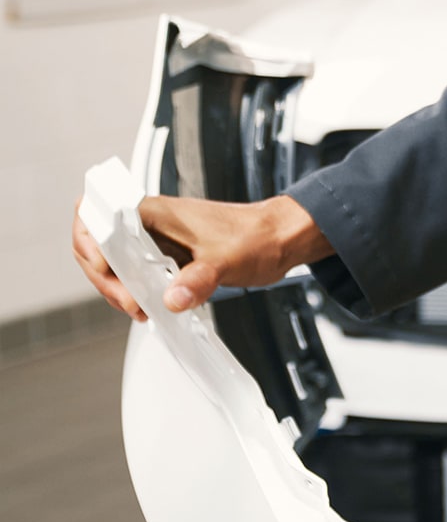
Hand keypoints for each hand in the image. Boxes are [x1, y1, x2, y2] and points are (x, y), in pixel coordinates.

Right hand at [73, 194, 333, 319]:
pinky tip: (148, 306)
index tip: (105, 269)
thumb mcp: (226, 260)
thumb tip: (173, 299)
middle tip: (130, 302)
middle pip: (98, 246)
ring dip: (118, 288)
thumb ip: (198, 280)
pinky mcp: (166, 256)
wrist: (281, 237)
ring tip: (140, 309)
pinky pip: (136, 272)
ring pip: (114, 262)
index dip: (90, 243)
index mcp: (155, 212)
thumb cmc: (258, 236)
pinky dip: (135, 290)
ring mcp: (156, 240)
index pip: (97, 216)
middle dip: (104, 277)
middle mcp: (149, 223)